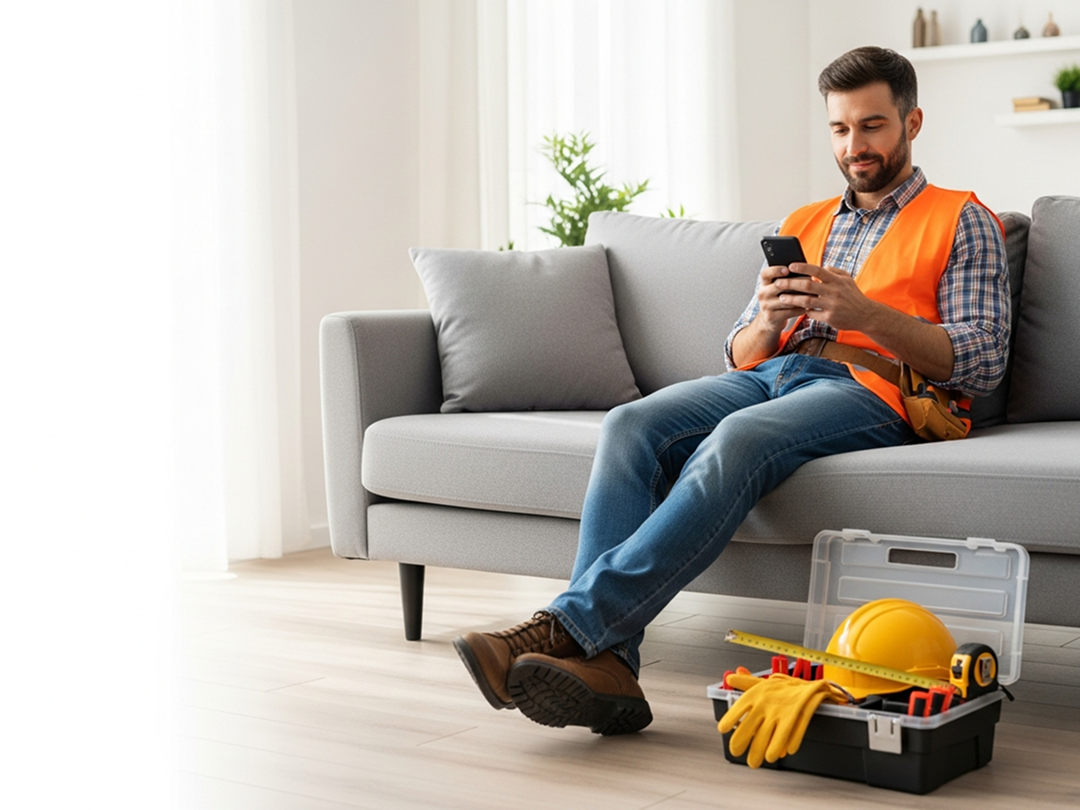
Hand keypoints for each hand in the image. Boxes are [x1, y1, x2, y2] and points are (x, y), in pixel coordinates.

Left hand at [717, 674, 848, 767]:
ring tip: (760, 760)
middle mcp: (768, 701)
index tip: (722, 729)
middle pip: (752, 725)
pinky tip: (785, 753)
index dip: (730, 718)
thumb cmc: (786, 688)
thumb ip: (747, 682)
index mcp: (759, 692)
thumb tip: (731, 676)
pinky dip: (788, 743)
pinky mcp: (798, 716)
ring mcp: (783, 710)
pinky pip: (792, 732)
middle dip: (743, 742)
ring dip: (765, 750)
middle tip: (736, 752)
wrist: (813, 685)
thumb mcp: (765, 683)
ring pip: (771, 734)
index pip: (740, 705)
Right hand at [755, 263, 818, 330]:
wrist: (770, 320)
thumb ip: (786, 279)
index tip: (787, 269)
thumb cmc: (778, 299)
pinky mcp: (772, 316)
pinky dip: (800, 308)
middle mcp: (763, 293)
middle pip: (778, 285)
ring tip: (813, 294)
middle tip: (810, 281)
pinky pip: (789, 311)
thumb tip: (805, 271)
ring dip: (801, 297)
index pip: (765, 273)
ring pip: (786, 299)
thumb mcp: (778, 288)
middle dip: (796, 282)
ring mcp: (766, 306)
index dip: (776, 270)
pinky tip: (808, 306)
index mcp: (764, 283)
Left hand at [777, 264, 878, 331]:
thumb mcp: (847, 280)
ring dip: (792, 299)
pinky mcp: (830, 318)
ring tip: (782, 298)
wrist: (866, 315)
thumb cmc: (854, 296)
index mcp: (836, 280)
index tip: (790, 266)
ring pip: (807, 301)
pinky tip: (798, 309)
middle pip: (808, 286)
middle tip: (778, 283)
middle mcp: (834, 292)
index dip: (803, 268)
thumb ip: (834, 271)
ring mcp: (831, 305)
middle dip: (791, 284)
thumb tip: (822, 266)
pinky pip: (812, 314)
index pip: (817, 271)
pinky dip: (805, 311)